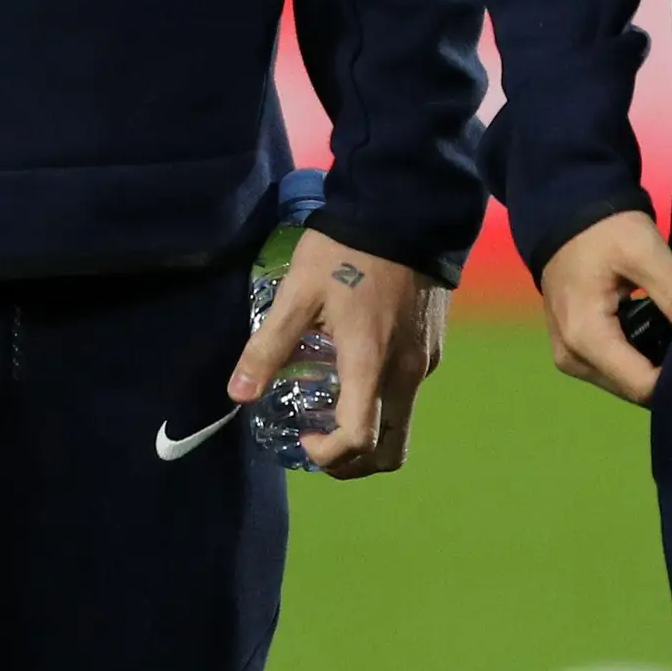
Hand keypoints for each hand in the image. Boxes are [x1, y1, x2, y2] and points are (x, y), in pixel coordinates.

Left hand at [226, 231, 446, 477]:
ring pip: (402, 422)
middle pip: (391, 450)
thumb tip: (238, 395)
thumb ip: (269, 346)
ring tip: (334, 405)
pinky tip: (356, 367)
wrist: (406, 206)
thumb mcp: (298, 292)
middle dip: (354, 463)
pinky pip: (409, 391)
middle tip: (320, 443)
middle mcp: (406, 372)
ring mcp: (426, 359)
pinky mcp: (434, 343)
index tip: (303, 439)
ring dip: (370, 432)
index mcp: (370, 363)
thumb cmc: (346, 249)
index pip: (360, 440)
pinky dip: (383, 400)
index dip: (329, 456)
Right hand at [538, 209, 671, 405]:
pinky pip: (617, 366)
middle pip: (634, 388)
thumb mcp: (645, 253)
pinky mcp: (576, 348)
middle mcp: (573, 359)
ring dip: (657, 365)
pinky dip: (642, 356)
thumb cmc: (603, 229)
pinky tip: (664, 335)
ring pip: (627, 381)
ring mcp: (571, 356)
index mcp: (585, 339)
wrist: (565, 210)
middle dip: (671, 372)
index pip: (643, 386)